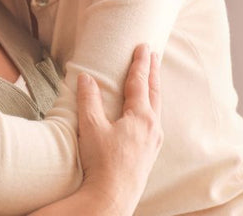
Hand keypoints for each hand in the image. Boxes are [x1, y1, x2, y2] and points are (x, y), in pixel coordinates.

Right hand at [74, 44, 162, 214]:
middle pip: (154, 92)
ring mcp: (153, 141)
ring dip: (154, 89)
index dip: (140, 62)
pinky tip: (147, 111)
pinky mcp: (149, 152)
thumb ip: (89, 99)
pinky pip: (154, 121)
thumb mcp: (91, 127)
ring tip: (152, 77)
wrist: (112, 196)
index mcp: (140, 116)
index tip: (143, 46)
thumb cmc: (102, 162)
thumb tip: (86, 78)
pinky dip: (152, 106)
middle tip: (152, 54)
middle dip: (152, 71)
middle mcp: (152, 127)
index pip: (140, 82)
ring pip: (156, 107)